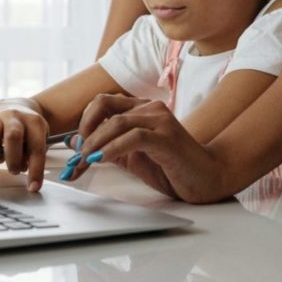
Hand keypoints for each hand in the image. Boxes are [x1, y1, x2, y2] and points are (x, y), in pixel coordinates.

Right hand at [0, 98, 48, 190]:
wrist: (10, 107)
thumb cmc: (25, 129)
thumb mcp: (37, 137)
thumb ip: (33, 154)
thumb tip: (27, 172)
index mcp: (33, 121)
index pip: (36, 147)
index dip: (36, 170)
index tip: (33, 187)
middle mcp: (14, 116)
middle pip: (13, 136)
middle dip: (13, 159)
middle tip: (15, 170)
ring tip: (0, 156)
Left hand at [64, 95, 225, 202]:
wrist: (206, 179)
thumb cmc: (171, 167)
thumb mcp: (131, 157)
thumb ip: (106, 146)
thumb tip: (74, 142)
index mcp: (141, 108)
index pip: (102, 102)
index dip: (84, 122)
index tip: (76, 148)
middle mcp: (150, 108)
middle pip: (104, 105)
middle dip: (84, 130)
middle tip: (77, 156)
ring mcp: (160, 120)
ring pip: (116, 121)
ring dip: (94, 144)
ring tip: (85, 162)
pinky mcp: (167, 138)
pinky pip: (134, 137)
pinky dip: (112, 148)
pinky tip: (102, 160)